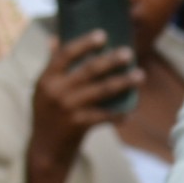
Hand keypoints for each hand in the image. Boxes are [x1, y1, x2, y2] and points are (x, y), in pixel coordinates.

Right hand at [27, 30, 139, 182]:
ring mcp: (68, 108)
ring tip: (140, 76)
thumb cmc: (47, 114)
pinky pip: (104, 116)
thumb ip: (51, 65)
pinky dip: (119, 114)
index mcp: (47, 78)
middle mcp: (56, 91)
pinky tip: (131, 112)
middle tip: (129, 53)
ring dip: (124, 82)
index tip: (103, 34)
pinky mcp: (78, 124)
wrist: (45, 149)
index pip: (65, 54)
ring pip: (102, 91)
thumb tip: (55, 38)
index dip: (84, 43)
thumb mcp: (42, 89)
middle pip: (89, 70)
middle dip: (111, 60)